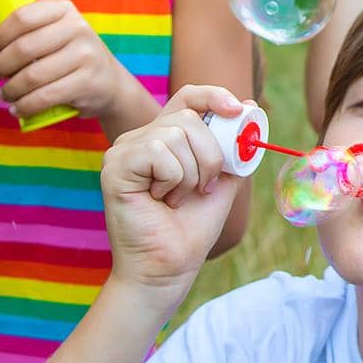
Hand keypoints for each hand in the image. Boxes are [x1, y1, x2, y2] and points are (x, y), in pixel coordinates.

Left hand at [0, 0, 140, 120]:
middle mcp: (78, 28)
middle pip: (24, 47)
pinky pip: (45, 97)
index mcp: (64, 10)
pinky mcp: (88, 82)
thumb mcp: (44, 39)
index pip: (22, 17)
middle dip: (1, 66)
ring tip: (7, 94)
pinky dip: (25, 106)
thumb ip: (8, 39)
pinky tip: (19, 108)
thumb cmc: (67, 57)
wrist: (108, 83)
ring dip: (11, 89)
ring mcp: (87, 55)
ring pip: (32, 76)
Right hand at [100, 86, 244, 305]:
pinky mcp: (116, 165)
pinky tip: (160, 200)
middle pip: (189, 116)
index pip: (188, 96)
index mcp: (165, 137)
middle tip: (202, 187)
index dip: (214, 95)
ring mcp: (124, 150)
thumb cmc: (191, 228)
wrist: (168, 266)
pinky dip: (173, 179)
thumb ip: (231, 147)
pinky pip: (159, 151)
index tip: (238, 109)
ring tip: (177, 198)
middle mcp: (141, 137)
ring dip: (191, 173)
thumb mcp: (222, 181)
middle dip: (210, 155)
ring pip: (176, 133)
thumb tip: (246, 106)